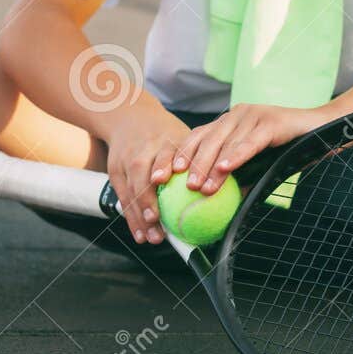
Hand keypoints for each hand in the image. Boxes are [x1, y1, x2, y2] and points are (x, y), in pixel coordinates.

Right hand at [105, 100, 191, 244]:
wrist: (129, 117)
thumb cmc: (165, 133)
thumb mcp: (183, 136)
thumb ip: (202, 158)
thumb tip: (236, 186)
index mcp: (166, 139)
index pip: (166, 154)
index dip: (164, 167)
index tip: (167, 184)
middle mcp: (144, 150)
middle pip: (143, 174)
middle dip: (148, 199)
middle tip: (158, 222)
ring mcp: (127, 160)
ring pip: (131, 189)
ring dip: (140, 215)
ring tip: (152, 236)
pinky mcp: (115, 171)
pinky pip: (123, 197)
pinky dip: (131, 217)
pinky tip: (139, 234)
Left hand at [172, 104, 327, 195]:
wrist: (323, 129)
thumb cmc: (288, 149)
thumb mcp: (256, 164)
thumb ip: (236, 177)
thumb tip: (212, 206)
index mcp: (229, 122)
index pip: (197, 137)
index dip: (178, 155)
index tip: (162, 177)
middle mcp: (237, 115)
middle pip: (205, 139)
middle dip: (187, 163)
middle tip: (175, 184)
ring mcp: (253, 115)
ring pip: (225, 142)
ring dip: (209, 166)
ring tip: (198, 186)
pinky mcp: (271, 121)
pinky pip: (250, 141)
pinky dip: (236, 156)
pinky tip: (225, 170)